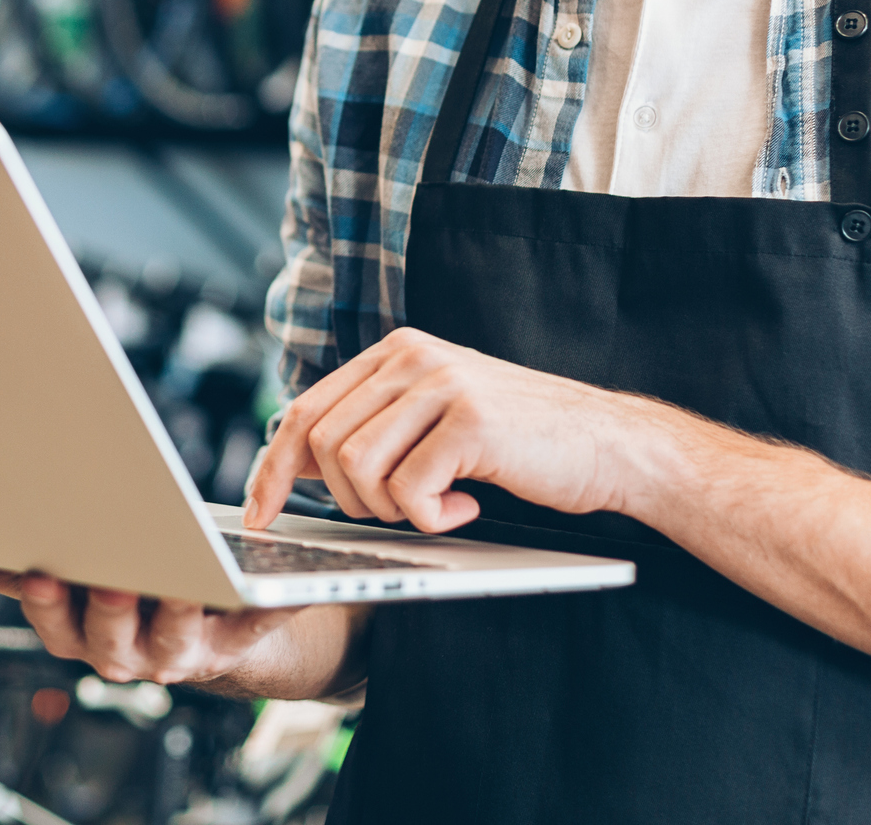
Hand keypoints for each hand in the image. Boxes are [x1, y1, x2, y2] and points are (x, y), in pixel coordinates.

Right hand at [0, 551, 300, 685]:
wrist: (213, 626)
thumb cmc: (119, 582)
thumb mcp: (52, 569)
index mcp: (74, 630)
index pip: (53, 620)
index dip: (48, 602)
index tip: (42, 572)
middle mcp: (122, 651)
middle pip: (110, 638)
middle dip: (109, 611)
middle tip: (114, 577)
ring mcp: (179, 651)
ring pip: (173, 640)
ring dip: (176, 614)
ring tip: (182, 581)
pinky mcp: (234, 642)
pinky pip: (247, 630)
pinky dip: (259, 610)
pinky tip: (263, 586)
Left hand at [245, 326, 656, 532]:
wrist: (609, 445)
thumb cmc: (518, 444)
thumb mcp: (434, 419)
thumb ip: (375, 425)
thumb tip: (294, 466)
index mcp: (393, 352)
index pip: (304, 410)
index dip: (273, 468)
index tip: (261, 515)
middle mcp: (411, 355)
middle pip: (322, 444)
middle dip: (348, 500)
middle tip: (401, 510)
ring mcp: (441, 383)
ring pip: (356, 468)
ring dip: (391, 508)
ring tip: (437, 505)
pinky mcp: (470, 420)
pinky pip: (409, 490)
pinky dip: (431, 518)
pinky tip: (466, 508)